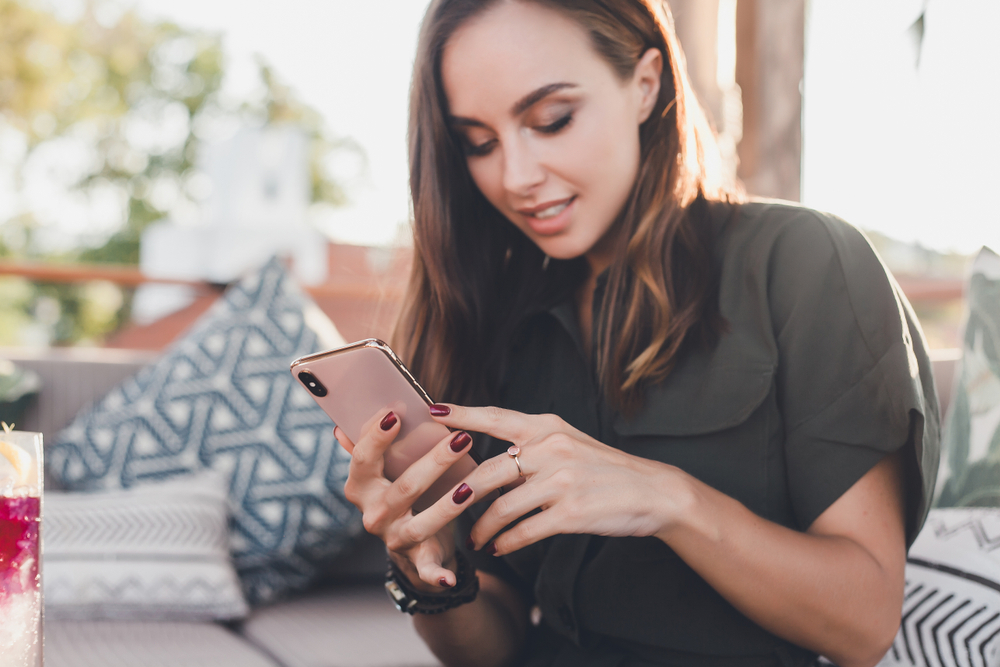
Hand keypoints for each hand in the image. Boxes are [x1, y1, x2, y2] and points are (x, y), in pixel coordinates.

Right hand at [335, 411, 477, 590]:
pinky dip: (437, 576)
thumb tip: (342, 426)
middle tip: (460, 438)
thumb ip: (367, 448)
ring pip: (420, 524)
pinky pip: (426, 570)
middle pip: (403, 487)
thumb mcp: (383, 470)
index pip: (363, 459)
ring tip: (470, 488)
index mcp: (361, 488)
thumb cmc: (401, 492)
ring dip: (446, 507)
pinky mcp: (417, 560)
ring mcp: (394, 539)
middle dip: (434, 461)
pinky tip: (449, 578)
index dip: (376, 436)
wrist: (413, 542)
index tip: (395, 413)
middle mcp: (373, 515)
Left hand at [427, 405, 689, 554]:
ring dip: (482, 527)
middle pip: (489, 472)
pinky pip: (524, 531)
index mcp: (548, 427)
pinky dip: (507, 542)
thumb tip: (491, 461)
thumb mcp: (569, 442)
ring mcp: (561, 481)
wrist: (651, 491)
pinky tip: (499, 548)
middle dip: (462, 495)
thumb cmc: (604, 469)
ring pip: (503, 506)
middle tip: (444, 508)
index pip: (496, 417)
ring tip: (474, 538)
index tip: (433, 413)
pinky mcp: (570, 513)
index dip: (462, 415)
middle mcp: (552, 449)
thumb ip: (532, 446)